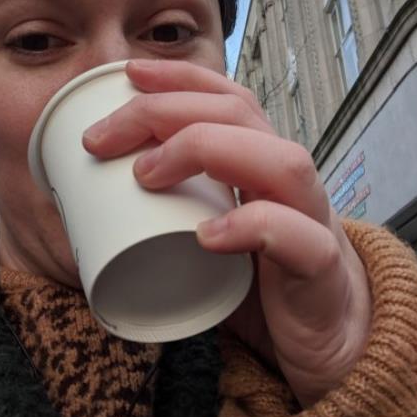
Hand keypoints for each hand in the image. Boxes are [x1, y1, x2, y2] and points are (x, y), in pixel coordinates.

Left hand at [82, 59, 371, 406]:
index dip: (181, 78)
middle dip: (166, 112)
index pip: (229, 100)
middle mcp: (290, 182)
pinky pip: (302, 240)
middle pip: (241, 117)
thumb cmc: (257, 283)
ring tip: (146, 175)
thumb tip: (86, 209)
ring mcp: (313, 222)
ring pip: (283, 162)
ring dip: (208, 152)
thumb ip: (166, 216)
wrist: (330, 343)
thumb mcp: (207, 236)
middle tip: (102, 138)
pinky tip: (206, 235)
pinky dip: (253, 227)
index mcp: (262, 165)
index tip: (128, 73)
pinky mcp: (322, 273)